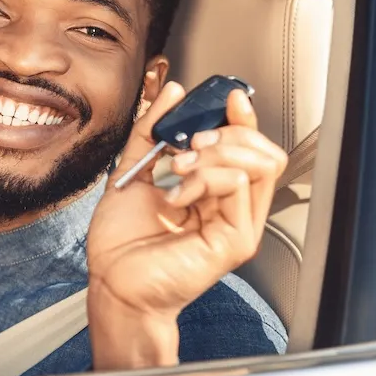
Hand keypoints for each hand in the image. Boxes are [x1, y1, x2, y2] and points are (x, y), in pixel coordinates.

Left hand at [86, 82, 286, 370]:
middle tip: (191, 142)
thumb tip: (173, 93)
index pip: (248, 148)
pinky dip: (204, 178)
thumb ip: (151, 131)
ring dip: (215, 153)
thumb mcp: (133, 170)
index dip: (242, 119)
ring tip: (180, 167)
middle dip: (227, 133)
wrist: (113, 282)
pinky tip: (177, 195)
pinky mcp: (235, 240)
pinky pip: (238, 185)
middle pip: (263, 152)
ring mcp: (237, 224)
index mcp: (213, 192)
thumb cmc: (122, 242)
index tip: (227, 98)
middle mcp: (230, 208)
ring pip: (257, 164)